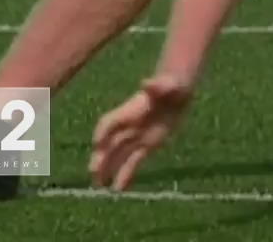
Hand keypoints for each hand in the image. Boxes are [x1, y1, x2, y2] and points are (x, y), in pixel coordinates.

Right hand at [89, 74, 193, 190]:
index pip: (108, 123)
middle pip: (109, 143)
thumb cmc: (171, 85)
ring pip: (118, 156)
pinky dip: (126, 174)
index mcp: (129, 111)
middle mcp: (128, 126)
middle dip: (101, 157)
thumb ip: (156, 86)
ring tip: (100, 186)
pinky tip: (120, 189)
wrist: (179, 91)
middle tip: (93, 173)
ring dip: (108, 170)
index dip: (102, 133)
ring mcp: (136, 136)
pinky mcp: (147, 146)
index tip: (97, 144)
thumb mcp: (167, 85)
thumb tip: (146, 83)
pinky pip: (134, 162)